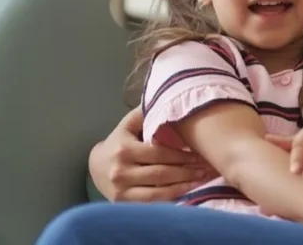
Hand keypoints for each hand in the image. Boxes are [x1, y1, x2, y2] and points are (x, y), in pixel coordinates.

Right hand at [89, 107, 218, 201]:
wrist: (94, 168)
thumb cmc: (117, 143)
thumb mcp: (127, 126)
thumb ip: (145, 115)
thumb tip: (168, 99)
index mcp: (124, 149)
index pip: (159, 152)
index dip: (182, 154)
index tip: (200, 152)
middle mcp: (122, 171)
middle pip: (162, 172)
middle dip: (188, 169)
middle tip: (207, 166)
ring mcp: (122, 190)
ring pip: (160, 189)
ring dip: (184, 184)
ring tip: (203, 177)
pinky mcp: (124, 203)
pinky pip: (153, 201)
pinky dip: (173, 196)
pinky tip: (188, 190)